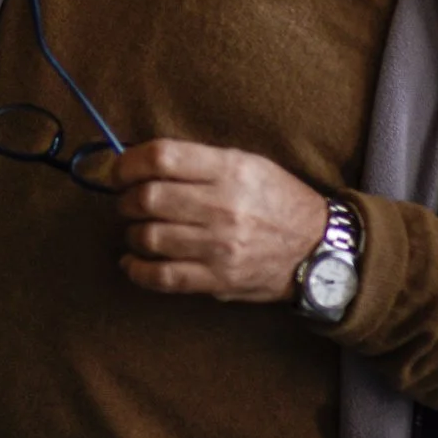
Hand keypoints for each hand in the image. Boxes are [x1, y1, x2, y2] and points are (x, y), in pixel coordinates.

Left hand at [114, 139, 329, 303]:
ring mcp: (220, 246)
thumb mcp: (247, 163)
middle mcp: (223, 206)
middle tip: (128, 201)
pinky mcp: (218, 280)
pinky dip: (136, 270)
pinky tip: (132, 262)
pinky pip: (162, 277)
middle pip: (148, 198)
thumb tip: (140, 162)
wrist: (318, 248)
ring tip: (138, 230)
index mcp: (230, 169)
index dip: (128, 163)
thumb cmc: (277, 199)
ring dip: (132, 233)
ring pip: (149, 237)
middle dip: (126, 199)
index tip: (119, 170)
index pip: (161, 157)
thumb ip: (197, 162)